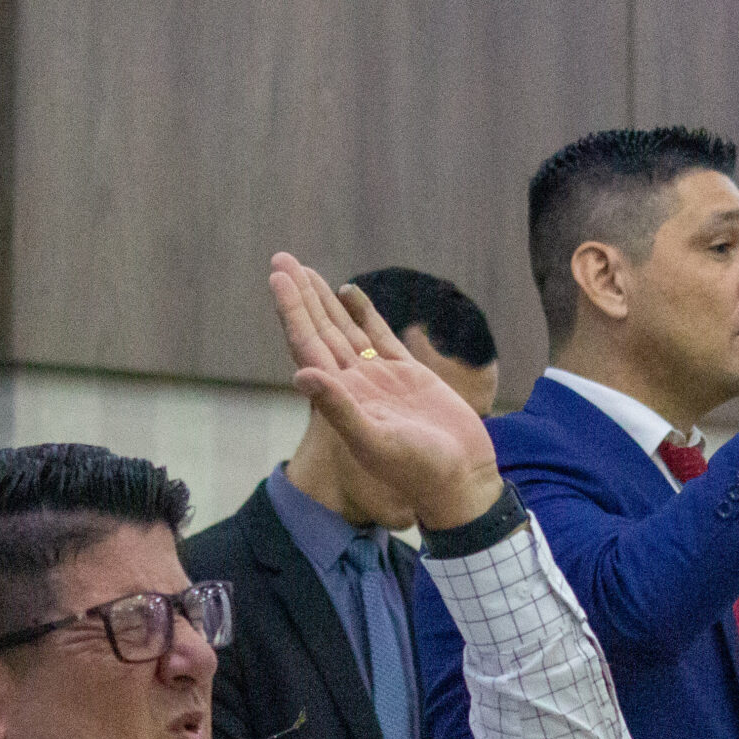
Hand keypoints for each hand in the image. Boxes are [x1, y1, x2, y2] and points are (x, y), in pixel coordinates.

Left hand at [268, 255, 504, 529]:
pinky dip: (363, 313)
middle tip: (282, 258)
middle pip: (320, 331)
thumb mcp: (375, 441)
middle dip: (301, 296)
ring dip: (324, 302)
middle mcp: (355, 385)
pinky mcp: (408, 375)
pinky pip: (379, 336)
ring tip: (305, 271)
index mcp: (341, 399)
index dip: (292, 311)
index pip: (308, 345)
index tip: (277, 277)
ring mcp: (380, 379)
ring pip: (345, 330)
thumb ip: (339, 409)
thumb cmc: (419, 470)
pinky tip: (348, 292)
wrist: (461, 480)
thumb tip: (301, 375)